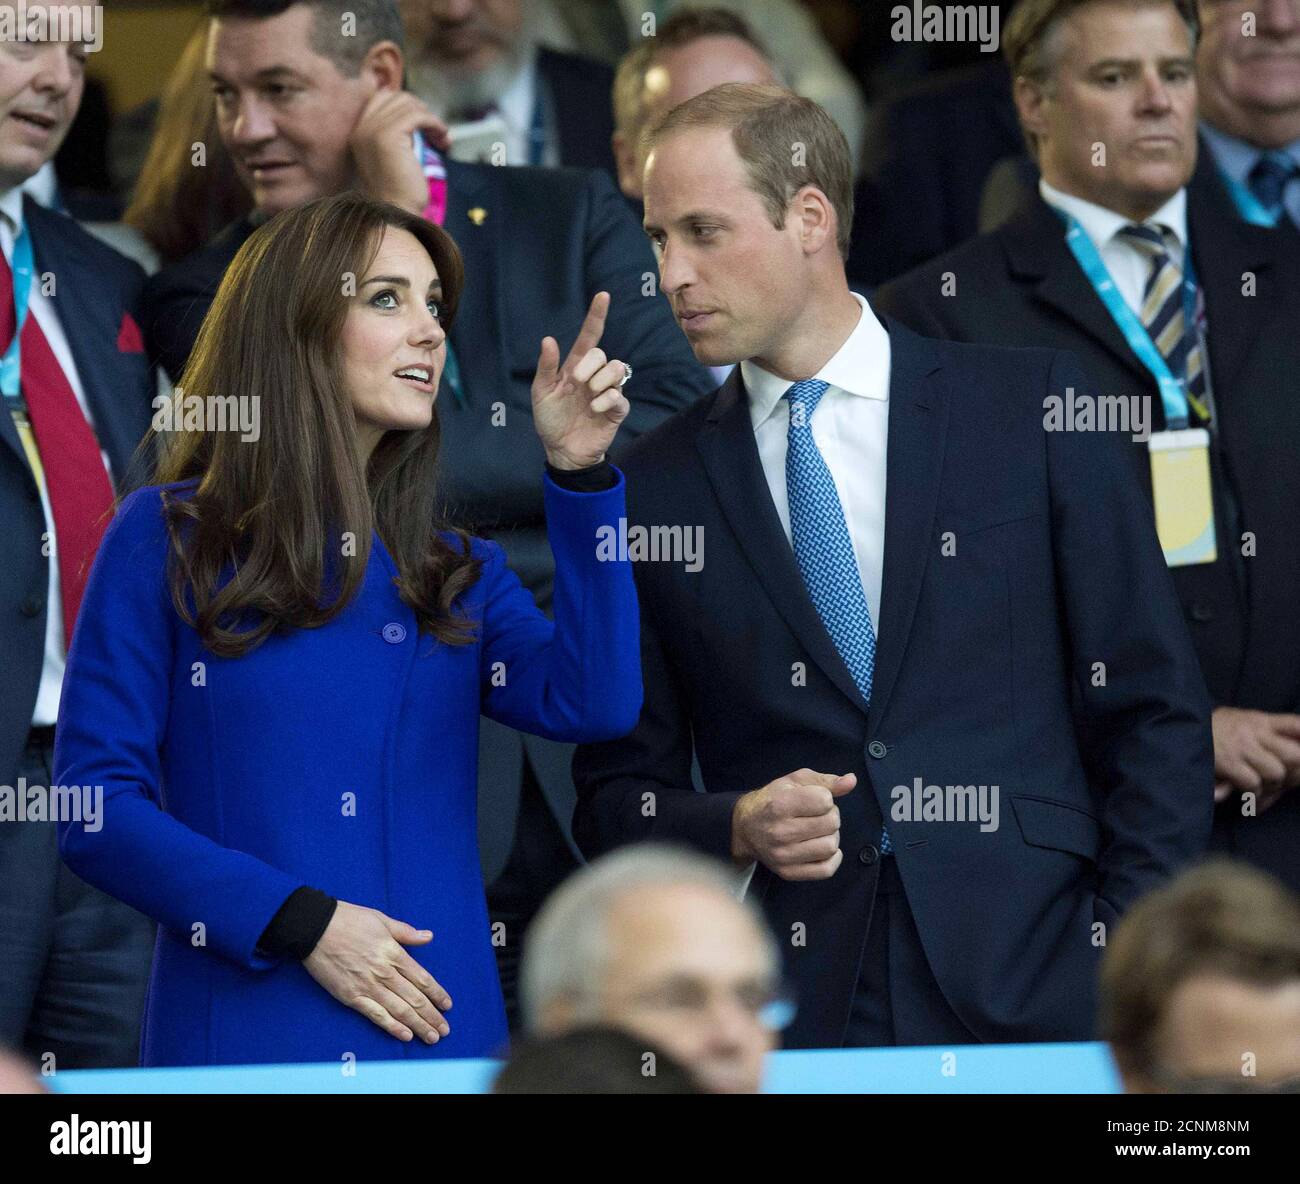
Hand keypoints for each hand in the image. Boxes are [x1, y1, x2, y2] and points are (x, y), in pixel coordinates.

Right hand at [303, 901, 451, 1043]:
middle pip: (415, 999)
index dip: (437, 994)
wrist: (314, 927)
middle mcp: (385, 972)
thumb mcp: (381, 919)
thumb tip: (428, 937)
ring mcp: (368, 986)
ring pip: (400, 1010)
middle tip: (445, 1030)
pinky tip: (405, 1036)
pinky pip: (376, 1015)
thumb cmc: (348, 919)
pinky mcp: (351, 997)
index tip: (447, 1005)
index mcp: (394, 952)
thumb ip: (406, 932)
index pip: (423, 979)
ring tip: (431, 1037)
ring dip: (418, 1025)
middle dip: (432, 1016)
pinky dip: (392, 1027)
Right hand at [349, 90, 451, 215]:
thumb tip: (417, 116)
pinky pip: (418, 116)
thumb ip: (397, 137)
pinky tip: (443, 139)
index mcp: (358, 132)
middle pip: (396, 97)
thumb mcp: (393, 159)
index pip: (381, 98)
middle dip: (420, 109)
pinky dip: (434, 123)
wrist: (394, 215)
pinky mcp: (389, 136)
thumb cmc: (398, 195)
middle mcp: (362, 128)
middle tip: (435, 130)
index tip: (424, 122)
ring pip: (408, 105)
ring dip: (431, 118)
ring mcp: (373, 130)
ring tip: (441, 138)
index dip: (406, 105)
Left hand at [532, 292, 630, 469]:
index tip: (603, 296)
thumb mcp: (541, 393)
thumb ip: (546, 367)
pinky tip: (594, 410)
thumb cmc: (550, 421)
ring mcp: (606, 392)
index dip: (596, 316)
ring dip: (602, 380)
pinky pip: (620, 395)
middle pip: (602, 354)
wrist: (561, 450)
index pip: (589, 337)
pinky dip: (607, 399)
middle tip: (577, 383)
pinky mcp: (616, 410)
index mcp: (574, 368)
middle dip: (590, 365)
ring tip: (589, 397)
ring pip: (617, 369)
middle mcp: (593, 376)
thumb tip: (549, 340)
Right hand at [731, 769, 856, 880]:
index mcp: (780, 805)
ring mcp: (784, 856)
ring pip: (831, 846)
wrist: (745, 827)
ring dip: (831, 836)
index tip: (813, 799)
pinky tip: (822, 848)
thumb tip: (852, 781)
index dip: (824, 797)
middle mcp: (780, 832)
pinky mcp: (788, 873)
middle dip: (830, 816)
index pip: (824, 801)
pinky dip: (832, 858)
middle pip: (831, 823)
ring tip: (818, 831)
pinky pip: (826, 870)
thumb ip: (825, 781)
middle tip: (816, 815)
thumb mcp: (794, 781)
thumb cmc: (772, 799)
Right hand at [1211, 706, 1299, 811]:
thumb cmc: (1211, 729)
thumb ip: (1264, 732)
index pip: (1297, 725)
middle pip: (1294, 755)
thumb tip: (1293, 750)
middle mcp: (1254, 731)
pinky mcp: (1228, 762)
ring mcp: (1241, 747)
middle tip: (1286, 780)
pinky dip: (1253, 793)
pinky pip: (1253, 783)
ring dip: (1271, 785)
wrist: (1178, 729)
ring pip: (1276, 772)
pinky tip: (1247, 794)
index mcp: (1259, 720)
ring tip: (1261, 788)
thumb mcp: (1238, 720)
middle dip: (1294, 772)